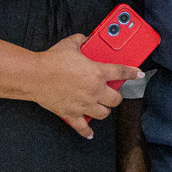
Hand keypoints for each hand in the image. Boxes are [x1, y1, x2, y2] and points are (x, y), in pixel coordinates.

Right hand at [27, 36, 141, 138]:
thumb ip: (82, 40)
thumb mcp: (70, 44)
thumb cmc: (51, 60)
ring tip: (101, 106)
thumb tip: (85, 38)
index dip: (132, 73)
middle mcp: (94, 90)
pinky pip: (83, 127)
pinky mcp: (72, 114)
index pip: (121, 72)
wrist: (34, 75)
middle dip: (115, 97)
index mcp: (97, 73)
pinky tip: (90, 133)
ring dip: (104, 110)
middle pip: (115, 99)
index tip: (138, 75)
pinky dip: (87, 131)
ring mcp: (84, 104)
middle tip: (111, 93)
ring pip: (104, 114)